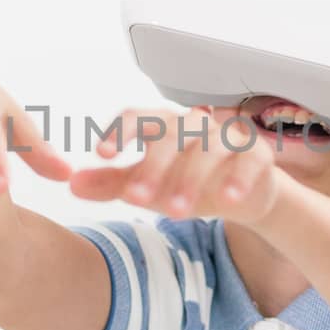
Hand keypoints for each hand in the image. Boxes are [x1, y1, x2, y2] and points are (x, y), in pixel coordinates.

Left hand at [68, 107, 281, 220]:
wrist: (240, 195)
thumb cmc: (187, 180)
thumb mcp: (148, 186)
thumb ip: (112, 183)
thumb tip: (72, 183)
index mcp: (164, 125)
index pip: (139, 117)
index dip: (121, 132)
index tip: (103, 154)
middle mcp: (195, 124)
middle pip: (172, 134)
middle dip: (153, 167)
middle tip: (136, 200)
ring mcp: (228, 137)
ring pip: (209, 148)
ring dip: (190, 179)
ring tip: (174, 212)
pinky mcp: (257, 154)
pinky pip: (249, 160)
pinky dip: (239, 178)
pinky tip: (229, 200)